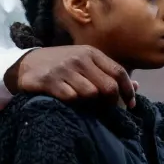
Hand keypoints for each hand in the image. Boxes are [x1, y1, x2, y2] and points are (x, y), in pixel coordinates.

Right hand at [5, 46, 136, 107]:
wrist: (27, 63)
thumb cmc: (62, 64)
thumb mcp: (86, 63)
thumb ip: (109, 73)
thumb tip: (136, 87)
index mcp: (92, 53)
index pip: (119, 72)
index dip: (128, 90)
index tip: (131, 105)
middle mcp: (80, 59)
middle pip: (108, 86)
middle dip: (111, 102)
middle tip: (107, 110)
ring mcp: (64, 69)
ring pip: (91, 94)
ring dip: (91, 104)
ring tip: (86, 106)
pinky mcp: (50, 80)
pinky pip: (71, 98)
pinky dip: (74, 104)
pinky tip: (70, 103)